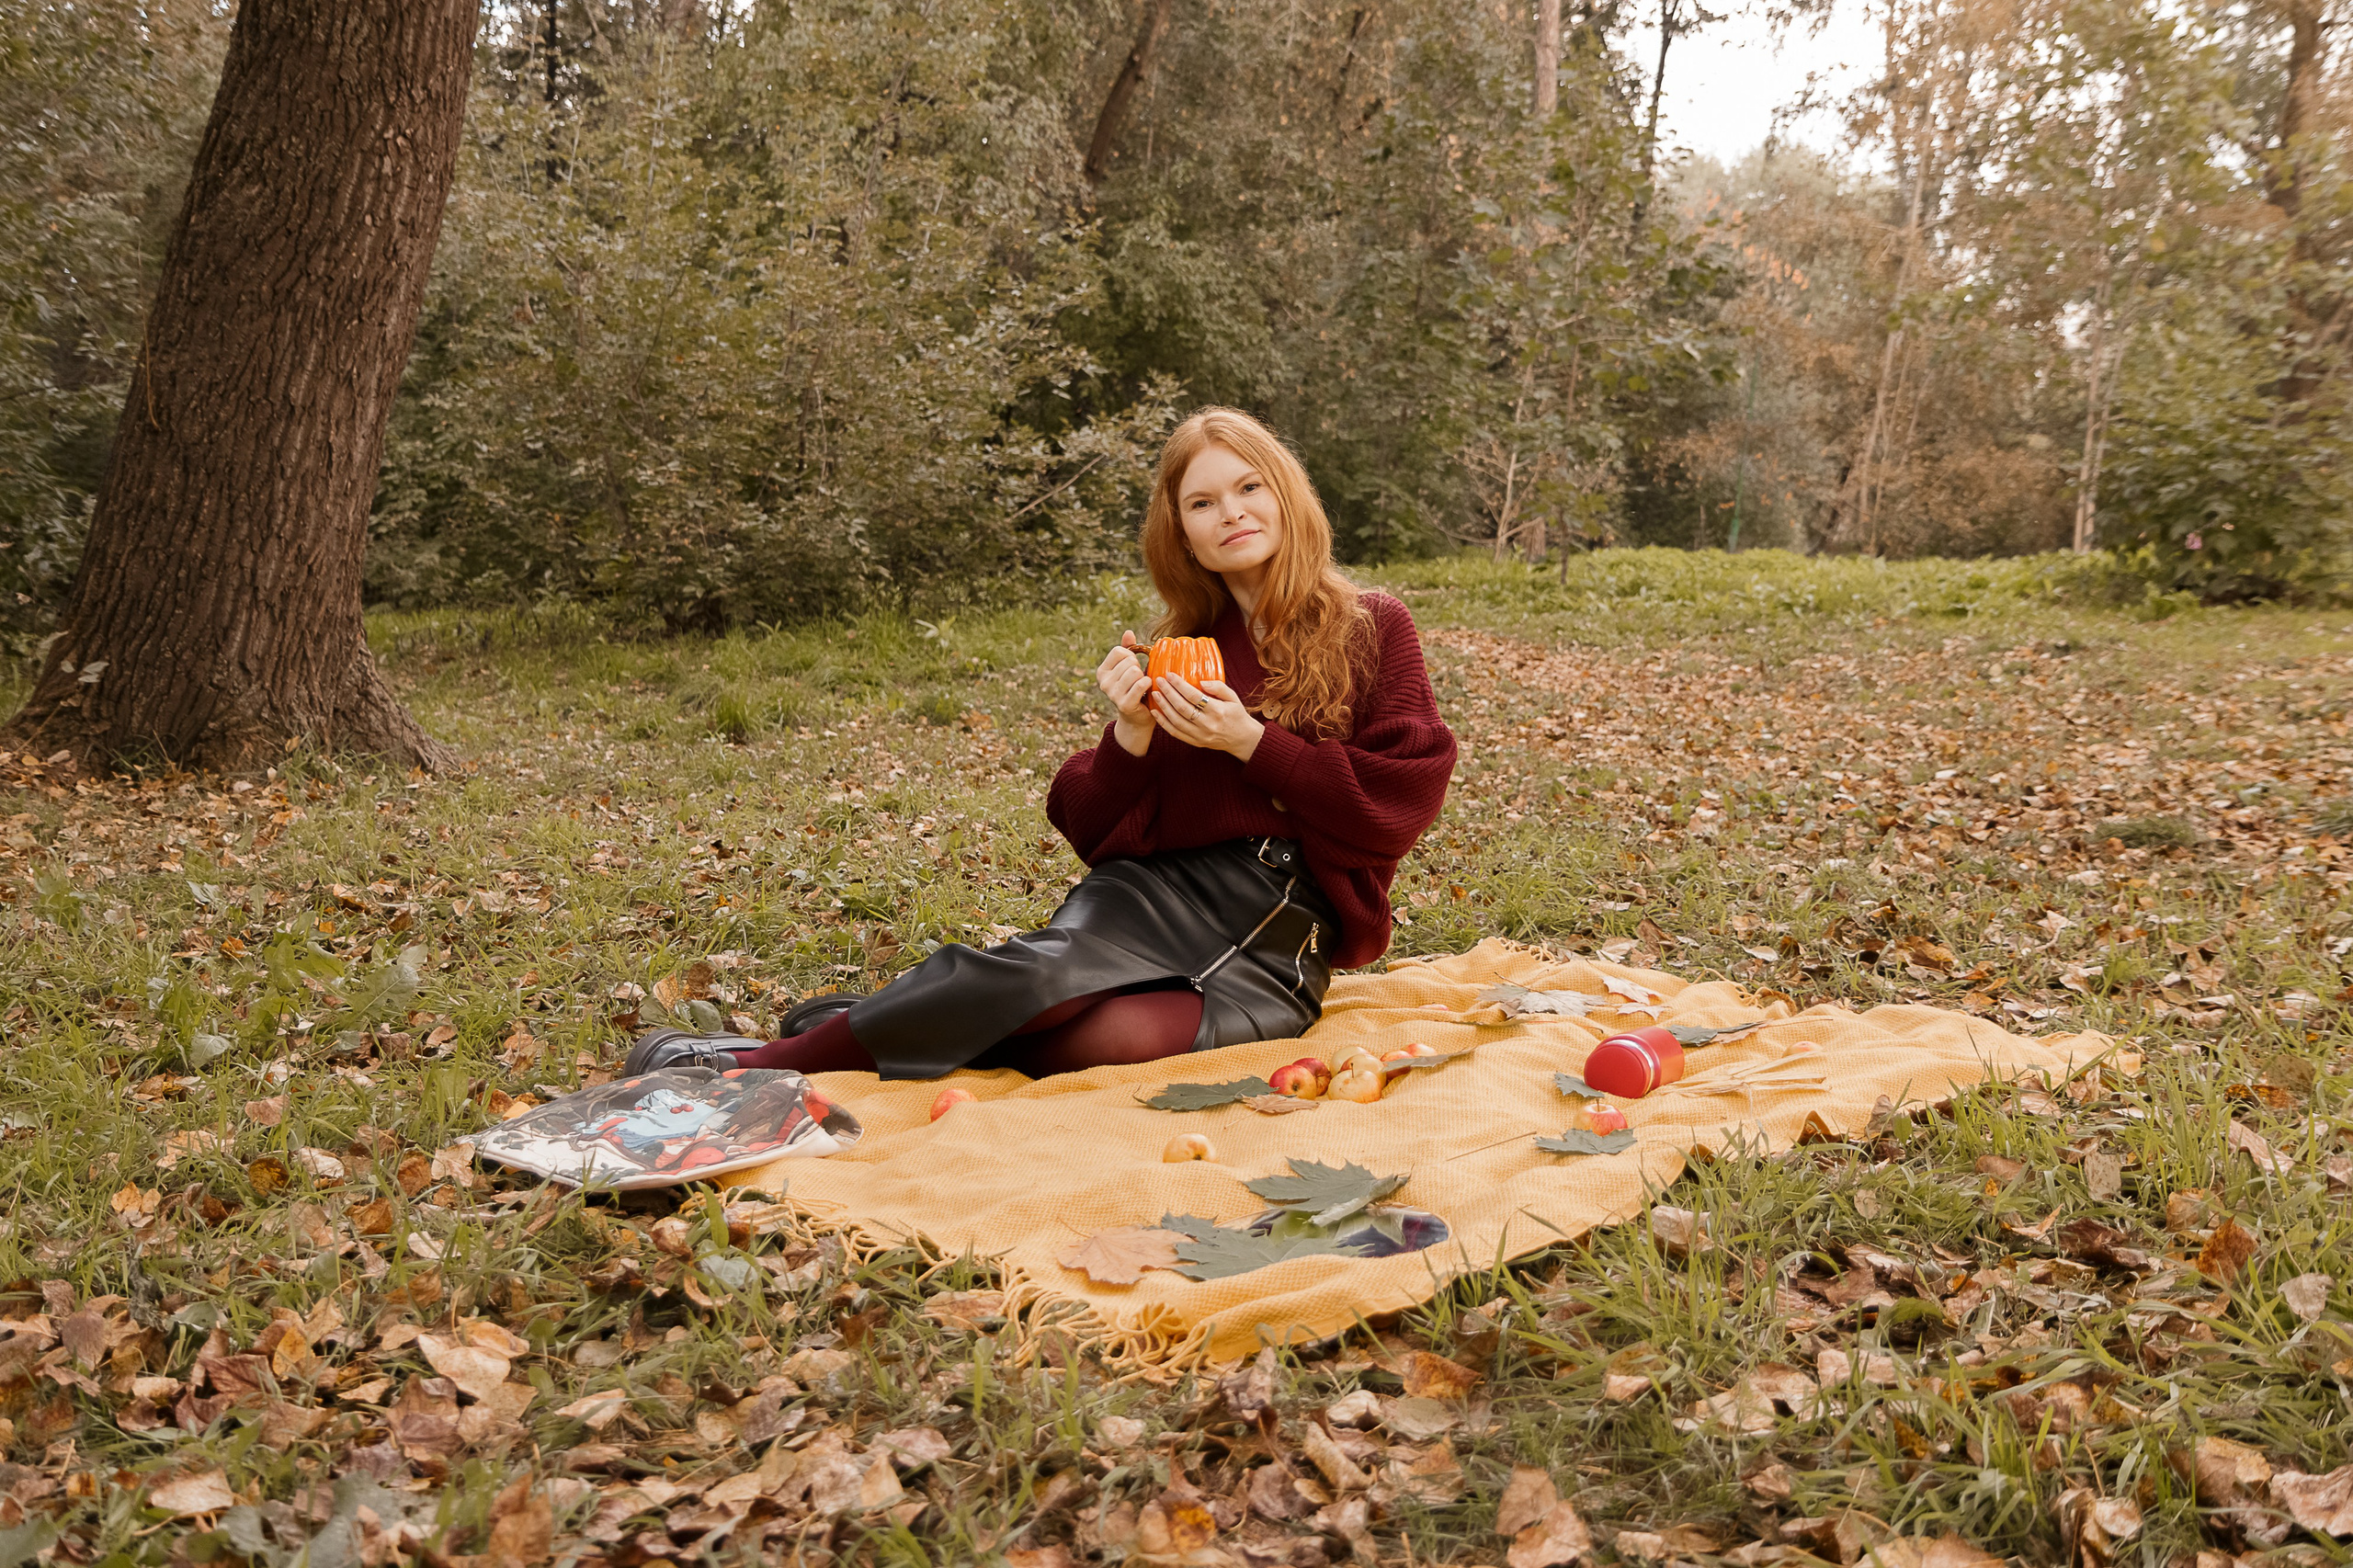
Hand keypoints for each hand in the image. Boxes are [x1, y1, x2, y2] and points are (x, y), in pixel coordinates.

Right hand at [1095, 631, 1153, 756]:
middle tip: (1139, 679)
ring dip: (1144, 676)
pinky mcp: (1124, 703)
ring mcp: (1112, 694)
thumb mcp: (1130, 667)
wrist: (1138, 717)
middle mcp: (1103, 682)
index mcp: (1102, 671)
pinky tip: (1148, 688)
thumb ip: (1128, 649)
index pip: (1119, 651)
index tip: (1134, 666)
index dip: (1131, 656)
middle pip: (1128, 661)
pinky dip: (1148, 683)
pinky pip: (1140, 684)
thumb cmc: (1136, 688)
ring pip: (1134, 671)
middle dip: (1139, 667)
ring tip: (1143, 685)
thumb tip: (1128, 632)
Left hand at [1150, 673, 1264, 761]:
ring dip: (1163, 706)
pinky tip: (1155, 712)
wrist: (1242, 739)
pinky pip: (1175, 733)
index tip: (1169, 675)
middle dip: (1168, 693)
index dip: (1179, 685)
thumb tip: (1201, 680)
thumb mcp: (1233, 697)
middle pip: (1182, 707)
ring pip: (1176, 720)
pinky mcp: (1195, 742)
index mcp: (1217, 711)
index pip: (1193, 696)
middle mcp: (1207, 724)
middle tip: (1159, 681)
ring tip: (1155, 694)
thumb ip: (1218, 687)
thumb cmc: (1237, 715)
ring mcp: (1200, 735)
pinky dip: (1163, 723)